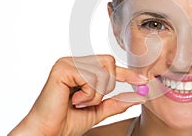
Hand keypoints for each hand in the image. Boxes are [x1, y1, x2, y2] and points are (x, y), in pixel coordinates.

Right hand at [9, 55, 147, 135]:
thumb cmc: (68, 121)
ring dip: (95, 94)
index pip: (110, 66)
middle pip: (109, 63)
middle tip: (88, 100)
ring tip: (79, 102)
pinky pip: (91, 78)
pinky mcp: (63, 68)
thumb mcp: (98, 110)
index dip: (128, 73)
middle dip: (106, 87)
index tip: (143, 80)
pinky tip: (73, 100)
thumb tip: (139, 96)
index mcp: (81, 68)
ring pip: (103, 72)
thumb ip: (117, 102)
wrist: (48, 133)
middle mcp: (74, 61)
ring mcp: (67, 62)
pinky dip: (88, 95)